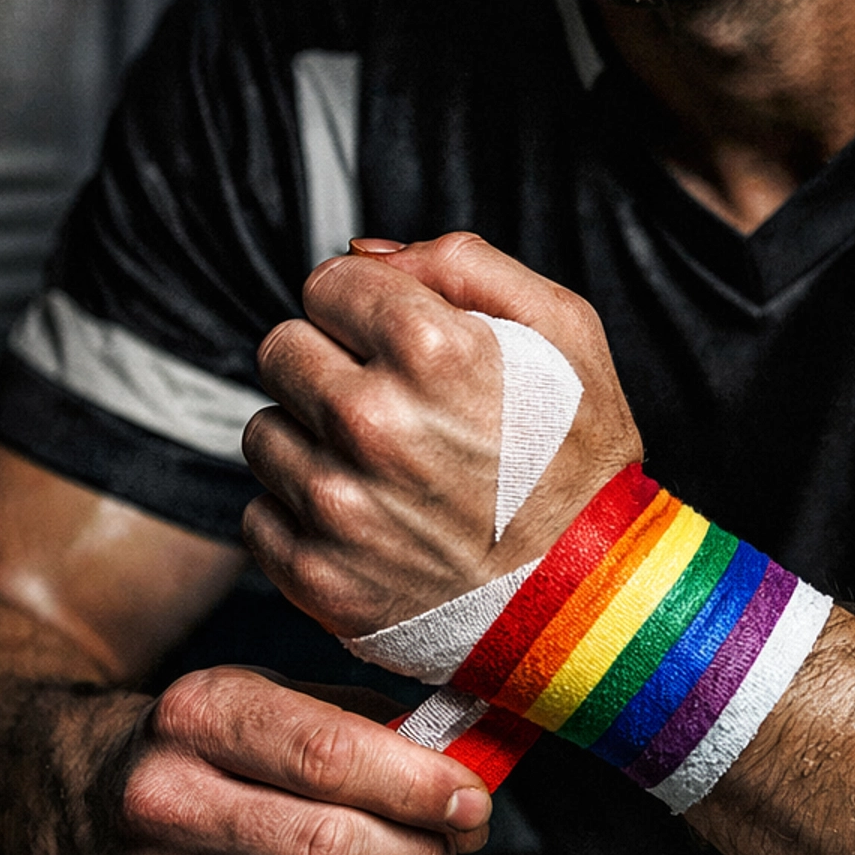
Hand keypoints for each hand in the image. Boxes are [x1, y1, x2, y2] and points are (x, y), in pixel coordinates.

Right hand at [72, 665, 491, 854]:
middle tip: (449, 845)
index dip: (421, 786)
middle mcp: (161, 803)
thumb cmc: (219, 745)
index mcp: (198, 715)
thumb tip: (469, 770)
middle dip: (417, 853)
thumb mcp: (276, 694)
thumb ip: (370, 723)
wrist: (89, 805)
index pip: (330, 757)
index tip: (475, 802)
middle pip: (328, 852)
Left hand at [241, 233, 641, 641]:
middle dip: (328, 363)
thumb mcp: (566, 331)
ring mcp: (340, 506)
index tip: (396, 342)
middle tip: (390, 403)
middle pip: (281, 349)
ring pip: (264, 431)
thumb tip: (363, 254)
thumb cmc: (582, 462)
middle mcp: (373, 424)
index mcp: (431, 350)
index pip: (325, 283)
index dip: (365, 307)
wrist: (593, 601)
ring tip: (386, 469)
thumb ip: (464, 263)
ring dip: (312, 441)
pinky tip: (372, 521)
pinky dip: (303, 517)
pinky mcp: (318, 576)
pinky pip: (260, 514)